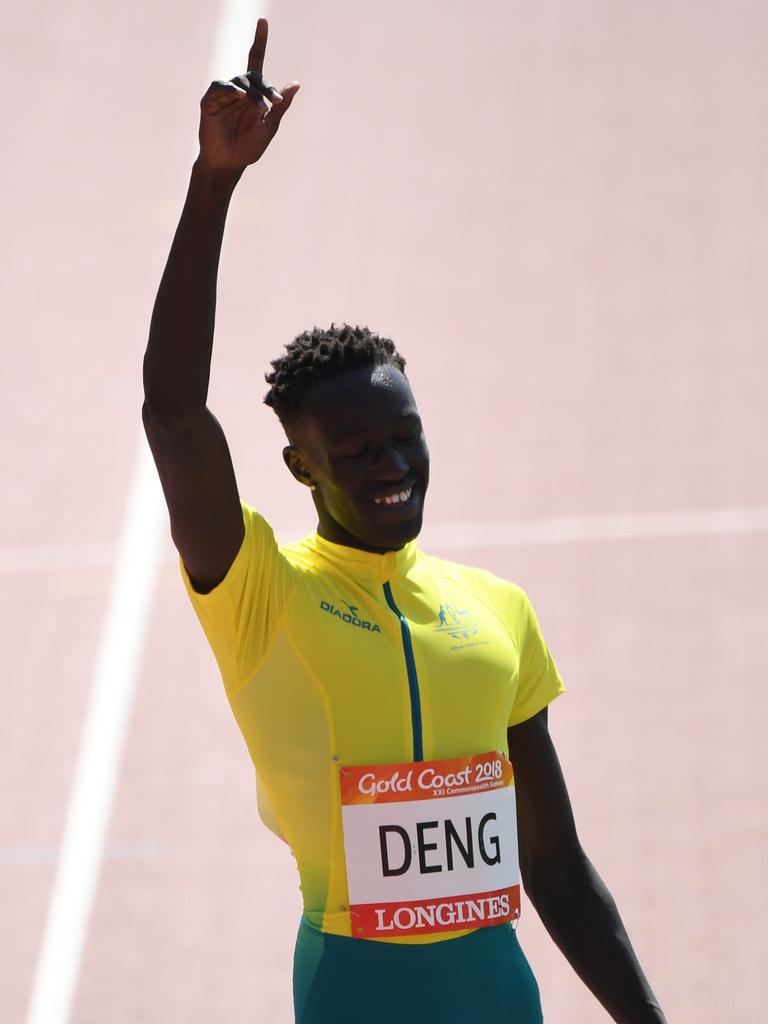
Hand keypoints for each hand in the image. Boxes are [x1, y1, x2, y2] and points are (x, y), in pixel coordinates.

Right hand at [197, 18, 299, 171]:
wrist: (229, 164)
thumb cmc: (248, 148)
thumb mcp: (269, 127)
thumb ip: (280, 106)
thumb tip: (296, 83)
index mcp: (254, 93)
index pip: (256, 60)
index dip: (259, 40)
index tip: (263, 20)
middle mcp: (239, 90)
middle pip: (252, 75)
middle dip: (264, 88)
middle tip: (273, 104)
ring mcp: (223, 95)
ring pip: (239, 82)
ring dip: (251, 93)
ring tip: (258, 109)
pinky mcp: (209, 102)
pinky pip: (220, 87)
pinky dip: (230, 89)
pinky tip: (240, 97)